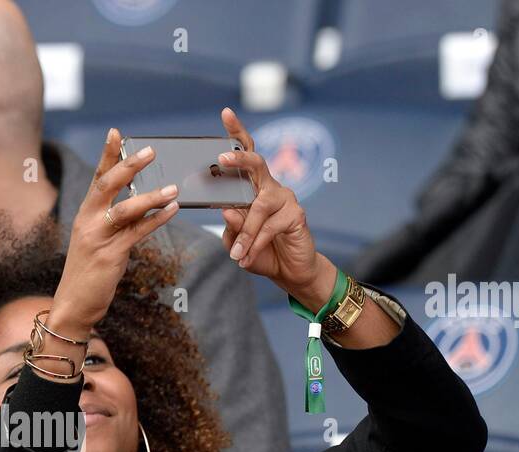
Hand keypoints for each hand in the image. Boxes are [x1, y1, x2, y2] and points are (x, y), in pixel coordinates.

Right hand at [49, 128, 179, 336]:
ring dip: (151, 197)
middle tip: (150, 150)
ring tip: (174, 189)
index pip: (97, 178)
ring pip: (125, 209)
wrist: (74, 305)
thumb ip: (114, 221)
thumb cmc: (89, 273)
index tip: (116, 132)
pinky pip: (137, 233)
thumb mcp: (97, 241)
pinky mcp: (110, 256)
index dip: (107, 154)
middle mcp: (88, 221)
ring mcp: (98, 238)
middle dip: (128, 166)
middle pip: (107, 185)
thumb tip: (141, 203)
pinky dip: (156, 220)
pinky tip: (172, 211)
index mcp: (85, 214)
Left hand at [216, 107, 335, 310]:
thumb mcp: (237, 240)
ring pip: (258, 207)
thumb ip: (231, 226)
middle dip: (239, 159)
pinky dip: (256, 243)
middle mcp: (269, 187)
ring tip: (235, 254)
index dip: (236, 133)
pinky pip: (269, 226)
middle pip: (256, 164)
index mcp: (252, 188)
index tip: (225, 113)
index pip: (245, 154)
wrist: (289, 271)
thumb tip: (226, 210)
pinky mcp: (296, 214)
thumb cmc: (260, 251)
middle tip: (222, 158)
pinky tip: (246, 257)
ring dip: (244, 233)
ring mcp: (285, 198)